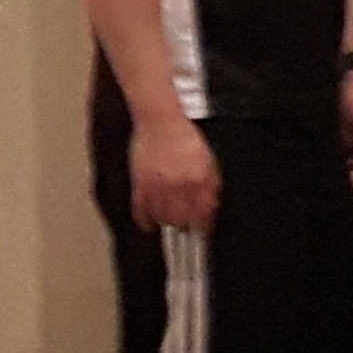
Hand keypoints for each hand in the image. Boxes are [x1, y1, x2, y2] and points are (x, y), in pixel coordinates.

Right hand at [132, 116, 221, 233]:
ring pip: (162, 218)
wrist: (160, 122)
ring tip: (171, 222)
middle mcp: (179, 186)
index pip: (203, 215)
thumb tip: (212, 205)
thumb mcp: (209, 160)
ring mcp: (158, 187)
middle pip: (182, 220)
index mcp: (200, 180)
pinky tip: (150, 224)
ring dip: (167, 223)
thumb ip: (211, 184)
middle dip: (186, 226)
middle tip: (186, 227)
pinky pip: (141, 211)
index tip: (203, 230)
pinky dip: (145, 221)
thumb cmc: (186, 138)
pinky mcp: (140, 184)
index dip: (204, 226)